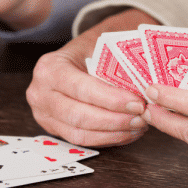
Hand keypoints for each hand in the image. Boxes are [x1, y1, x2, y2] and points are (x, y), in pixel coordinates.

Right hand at [26, 9, 159, 146]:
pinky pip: (83, 141)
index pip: (81, 88)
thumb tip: (148, 85)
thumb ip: (118, 65)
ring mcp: (44, 114)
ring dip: (114, 133)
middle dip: (114, 120)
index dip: (111, 100)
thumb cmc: (92, 49)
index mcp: (50, 67)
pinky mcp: (54, 129)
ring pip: (81, 134)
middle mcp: (40, 92)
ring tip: (139, 126)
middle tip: (142, 118)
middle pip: (79, 116)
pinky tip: (128, 132)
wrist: (78, 54)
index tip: (138, 103)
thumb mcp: (102, 47)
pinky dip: (108, 138)